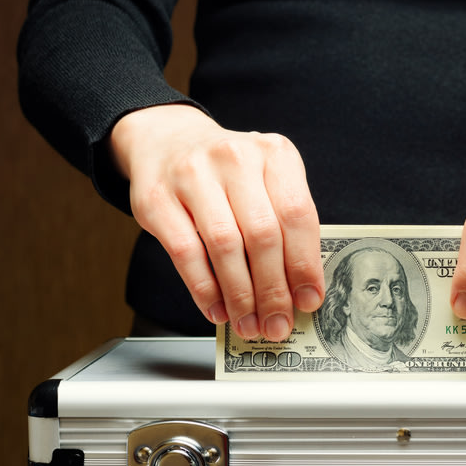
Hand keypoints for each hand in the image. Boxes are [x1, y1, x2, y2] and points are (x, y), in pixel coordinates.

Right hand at [109, 104, 323, 340]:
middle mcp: (235, 158)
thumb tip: (299, 290)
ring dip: (240, 295)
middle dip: (273, 290)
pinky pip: (186, 252)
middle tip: (278, 324)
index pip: (297, 215)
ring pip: (225, 246)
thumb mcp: (267, 182)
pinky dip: (205, 289)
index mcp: (274, 154)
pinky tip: (217, 309)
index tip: (308, 300)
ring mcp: (192, 175)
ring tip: (249, 323)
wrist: (168, 141)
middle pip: (262, 235)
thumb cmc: (229, 175)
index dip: (305, 264)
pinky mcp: (157, 198)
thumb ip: (285, 226)